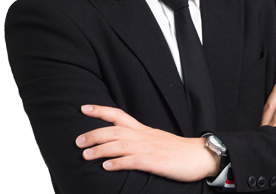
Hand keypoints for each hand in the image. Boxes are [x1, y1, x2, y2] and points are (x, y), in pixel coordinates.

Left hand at [76, 105, 219, 180]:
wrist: (198, 155)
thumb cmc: (176, 150)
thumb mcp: (155, 140)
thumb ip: (138, 140)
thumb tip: (119, 144)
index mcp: (143, 129)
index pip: (118, 115)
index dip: (101, 110)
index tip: (85, 108)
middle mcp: (143, 135)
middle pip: (115, 129)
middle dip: (94, 133)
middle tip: (78, 140)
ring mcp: (148, 148)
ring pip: (120, 144)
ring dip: (101, 149)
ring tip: (86, 154)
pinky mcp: (154, 161)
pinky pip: (133, 161)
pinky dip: (118, 163)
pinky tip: (107, 167)